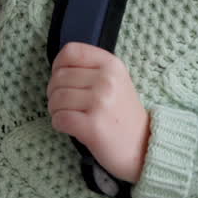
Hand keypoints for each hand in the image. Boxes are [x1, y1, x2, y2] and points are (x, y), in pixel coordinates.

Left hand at [47, 42, 149, 182]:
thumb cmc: (122, 114)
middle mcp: (107, 80)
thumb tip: (58, 69)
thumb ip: (91, 69)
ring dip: (55, 110)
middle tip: (65, 104)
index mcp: (111, 64)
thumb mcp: (116, 80)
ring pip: (56, 98)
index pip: (71, 51)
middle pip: (59, 77)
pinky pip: (59, 119)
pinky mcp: (92, 126)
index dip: (58, 65)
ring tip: (68, 115)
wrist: (143, 145)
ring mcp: (100, 102)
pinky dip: (59, 124)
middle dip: (54, 92)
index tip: (61, 77)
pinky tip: (69, 126)